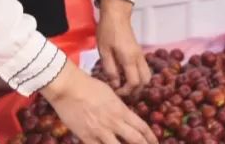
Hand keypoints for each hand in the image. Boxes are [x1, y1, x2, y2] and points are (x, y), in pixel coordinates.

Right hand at [41, 63, 157, 143]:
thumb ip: (119, 107)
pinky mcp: (86, 137)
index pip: (142, 127)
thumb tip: (125, 115)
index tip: (155, 142)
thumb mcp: (110, 94)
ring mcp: (100, 131)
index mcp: (121, 110)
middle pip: (136, 140)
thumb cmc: (89, 86)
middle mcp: (114, 122)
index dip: (151, 137)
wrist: (68, 87)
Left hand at [96, 0, 150, 94]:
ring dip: (138, 84)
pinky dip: (138, 76)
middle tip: (122, 91)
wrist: (116, 15)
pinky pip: (144, 69)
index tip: (116, 92)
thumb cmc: (107, 32)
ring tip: (124, 85)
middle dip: (135, 90)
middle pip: (145, 81)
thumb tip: (115, 84)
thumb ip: (110, 69)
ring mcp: (141, 55)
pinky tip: (126, 76)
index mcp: (129, 59)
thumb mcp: (104, 51)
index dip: (126, 91)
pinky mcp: (139, 53)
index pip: (134, 82)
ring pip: (147, 75)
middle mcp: (139, 58)